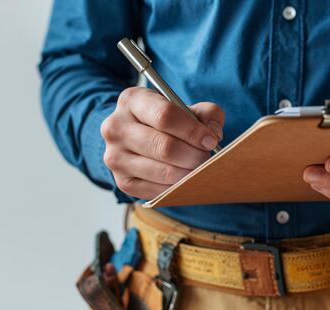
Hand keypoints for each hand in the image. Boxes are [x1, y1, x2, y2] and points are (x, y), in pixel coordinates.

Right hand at [101, 87, 223, 198]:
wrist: (136, 138)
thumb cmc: (166, 120)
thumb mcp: (185, 107)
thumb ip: (206, 113)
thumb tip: (214, 133)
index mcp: (132, 100)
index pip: (165, 116)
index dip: (193, 131)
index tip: (211, 140)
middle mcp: (116, 127)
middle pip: (164, 147)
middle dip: (194, 155)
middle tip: (207, 158)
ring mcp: (115, 157)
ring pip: (163, 171)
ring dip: (188, 173)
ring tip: (198, 167)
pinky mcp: (122, 182)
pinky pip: (158, 190)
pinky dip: (177, 187)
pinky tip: (184, 178)